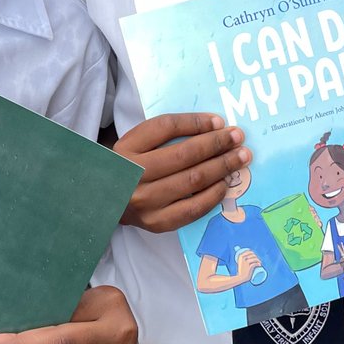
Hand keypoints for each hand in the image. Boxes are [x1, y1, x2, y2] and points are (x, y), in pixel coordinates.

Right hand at [114, 113, 250, 231]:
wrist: (104, 202)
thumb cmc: (128, 167)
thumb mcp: (135, 143)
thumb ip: (165, 133)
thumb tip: (212, 127)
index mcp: (127, 148)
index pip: (165, 127)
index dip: (195, 122)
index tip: (219, 121)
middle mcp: (134, 174)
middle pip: (184, 154)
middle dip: (217, 143)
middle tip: (238, 137)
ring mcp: (145, 201)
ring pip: (193, 180)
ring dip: (222, 167)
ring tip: (240, 158)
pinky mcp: (156, 222)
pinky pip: (193, 208)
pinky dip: (213, 194)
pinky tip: (225, 183)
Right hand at [235, 249, 261, 281]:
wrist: (240, 277)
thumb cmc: (241, 271)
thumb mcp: (240, 264)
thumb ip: (242, 261)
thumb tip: (246, 258)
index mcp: (240, 256)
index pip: (249, 252)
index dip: (253, 253)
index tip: (254, 256)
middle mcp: (243, 258)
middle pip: (252, 255)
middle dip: (256, 257)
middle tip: (258, 261)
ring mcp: (246, 262)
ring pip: (255, 259)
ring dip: (258, 260)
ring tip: (260, 263)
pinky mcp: (250, 267)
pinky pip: (255, 264)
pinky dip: (258, 264)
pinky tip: (260, 265)